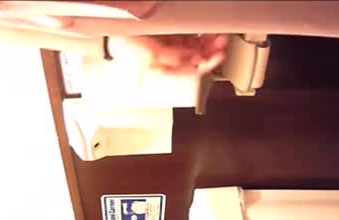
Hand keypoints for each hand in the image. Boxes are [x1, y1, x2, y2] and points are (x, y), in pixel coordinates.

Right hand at [108, 34, 227, 74]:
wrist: (116, 31)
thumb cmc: (127, 47)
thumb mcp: (153, 55)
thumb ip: (175, 58)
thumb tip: (195, 60)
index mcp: (166, 68)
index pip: (191, 70)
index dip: (206, 64)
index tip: (218, 56)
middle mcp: (170, 60)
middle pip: (196, 59)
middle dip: (211, 52)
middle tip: (222, 43)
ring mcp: (171, 47)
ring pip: (195, 47)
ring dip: (209, 42)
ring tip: (219, 35)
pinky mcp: (170, 36)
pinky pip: (189, 37)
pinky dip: (200, 34)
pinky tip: (208, 30)